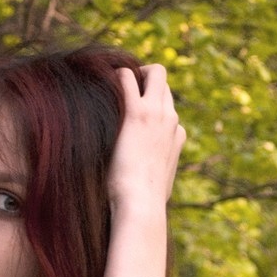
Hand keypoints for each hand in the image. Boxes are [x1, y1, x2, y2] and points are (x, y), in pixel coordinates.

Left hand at [108, 63, 186, 213]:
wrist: (141, 205)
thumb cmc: (144, 204)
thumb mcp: (157, 187)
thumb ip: (154, 178)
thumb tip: (148, 189)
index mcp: (177, 136)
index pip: (168, 108)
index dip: (150, 106)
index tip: (130, 112)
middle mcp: (171, 120)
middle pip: (165, 83)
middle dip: (146, 78)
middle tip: (121, 89)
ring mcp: (156, 114)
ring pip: (155, 72)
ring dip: (133, 74)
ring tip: (110, 86)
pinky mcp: (137, 113)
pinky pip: (127, 77)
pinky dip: (115, 76)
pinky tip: (98, 87)